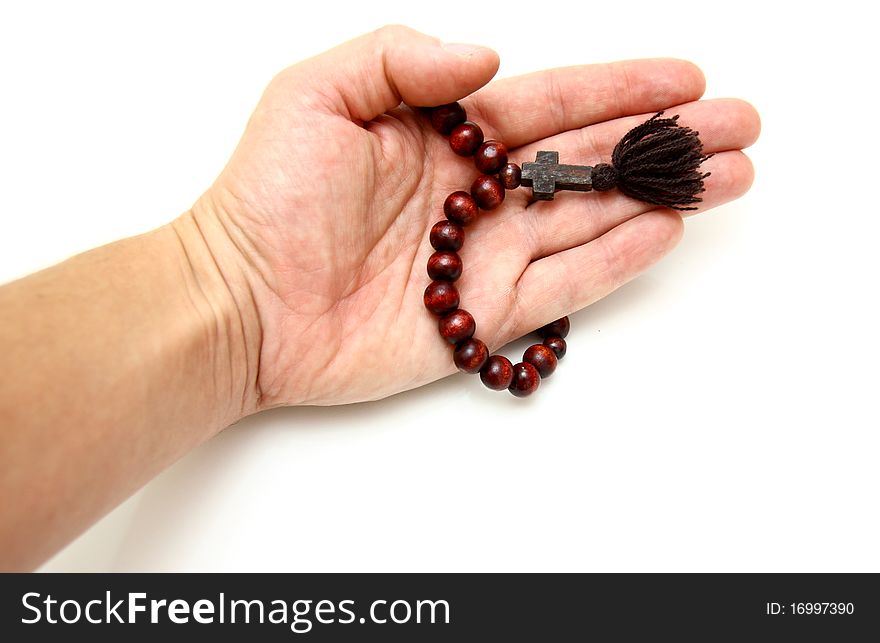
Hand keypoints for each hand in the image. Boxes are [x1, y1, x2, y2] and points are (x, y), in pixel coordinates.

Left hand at [191, 25, 758, 407]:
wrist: (242, 301)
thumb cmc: (267, 195)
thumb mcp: (318, 93)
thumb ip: (406, 61)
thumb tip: (490, 61)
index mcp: (446, 134)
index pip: (552, 105)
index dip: (620, 87)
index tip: (686, 77)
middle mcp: (477, 191)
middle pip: (589, 160)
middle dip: (665, 142)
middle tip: (738, 129)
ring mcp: (485, 254)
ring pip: (589, 219)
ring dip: (659, 198)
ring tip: (725, 178)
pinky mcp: (481, 312)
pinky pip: (562, 285)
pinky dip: (614, 258)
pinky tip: (661, 231)